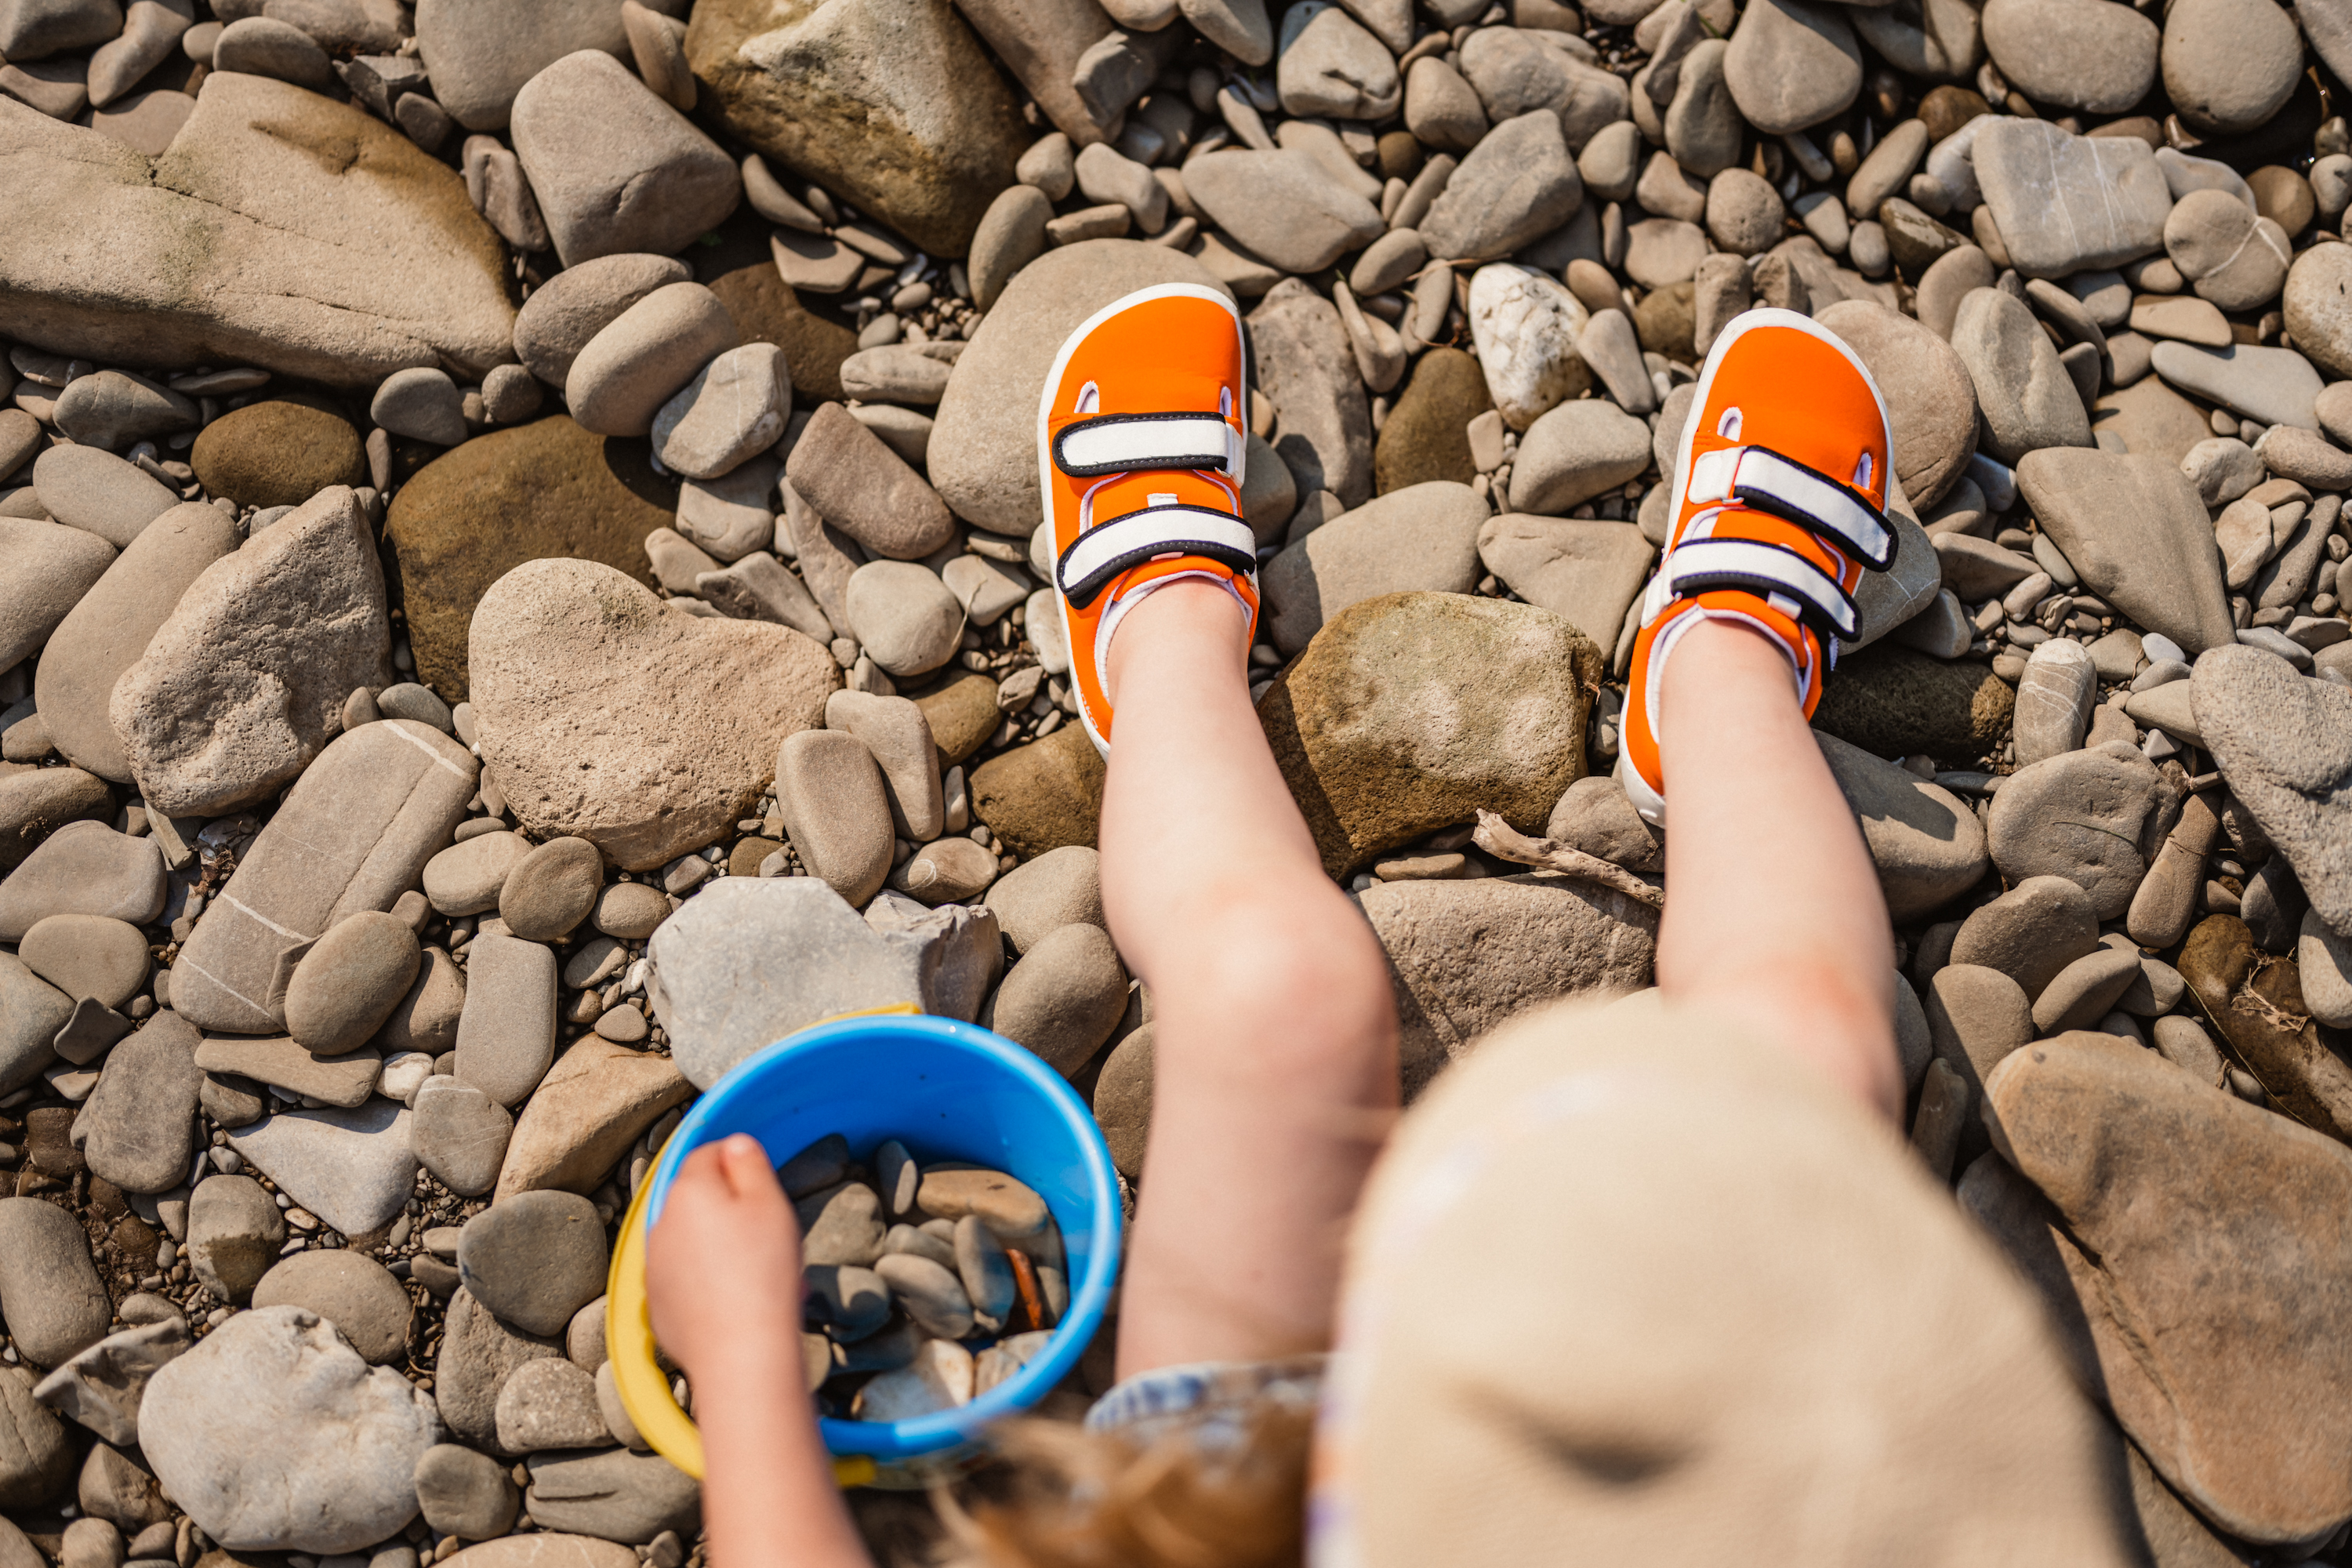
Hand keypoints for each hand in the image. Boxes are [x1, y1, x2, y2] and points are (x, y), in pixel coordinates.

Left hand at [646, 1134, 806, 1382]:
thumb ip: (749, 1164)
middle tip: (765, 1233)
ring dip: (714, 1243)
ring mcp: (653, 1267)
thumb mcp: (770, 1204)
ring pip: (687, 1238)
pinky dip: (702, 1279)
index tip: (761, 1183)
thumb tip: (734, 1144)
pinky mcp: (655, 1304)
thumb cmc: (762, 1273)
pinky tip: (732, 1297)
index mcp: (688, 1191)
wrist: (741, 1353)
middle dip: (726, 1207)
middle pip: (695, 1199)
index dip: (736, 1161)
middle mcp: (660, 1224)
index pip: (706, 1153)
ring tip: (754, 1270)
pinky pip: (681, 1277)